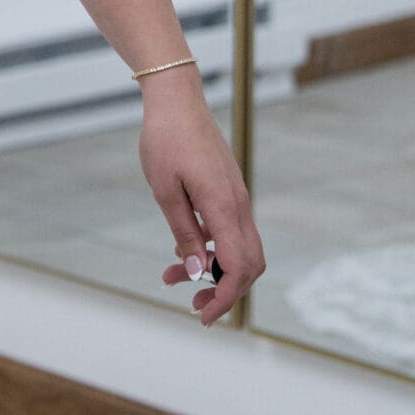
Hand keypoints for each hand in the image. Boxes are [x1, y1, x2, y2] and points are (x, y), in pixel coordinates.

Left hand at [138, 74, 265, 325]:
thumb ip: (184, 234)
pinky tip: (186, 249)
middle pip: (250, 264)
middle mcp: (238, 204)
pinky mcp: (228, 190)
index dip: (225, 298)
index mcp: (223, 206)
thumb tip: (199, 273)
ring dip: (215, 269)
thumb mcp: (165, 191)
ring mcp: (236, 196)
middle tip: (194, 305)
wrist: (176, 99)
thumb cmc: (165, 140)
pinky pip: (230, 229)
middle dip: (226, 291)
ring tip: (175, 278)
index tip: (204, 316)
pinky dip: (214, 247)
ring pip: (240, 248)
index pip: (239, 267)